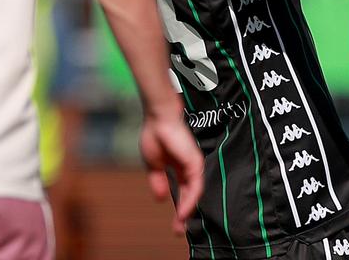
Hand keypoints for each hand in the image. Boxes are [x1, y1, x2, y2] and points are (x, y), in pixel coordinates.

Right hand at [140, 107, 203, 234]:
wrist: (159, 117)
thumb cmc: (155, 134)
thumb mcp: (153, 164)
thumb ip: (158, 181)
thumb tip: (160, 200)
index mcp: (179, 168)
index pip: (182, 192)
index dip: (179, 208)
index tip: (175, 224)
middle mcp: (189, 168)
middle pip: (190, 196)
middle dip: (185, 215)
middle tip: (179, 231)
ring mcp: (193, 165)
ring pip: (194, 194)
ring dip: (187, 211)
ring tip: (180, 226)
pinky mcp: (195, 162)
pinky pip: (195, 186)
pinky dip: (190, 200)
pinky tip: (182, 211)